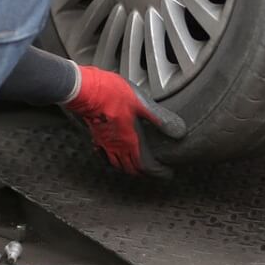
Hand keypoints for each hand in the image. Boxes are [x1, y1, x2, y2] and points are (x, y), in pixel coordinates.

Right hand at [64, 67, 186, 177]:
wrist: (86, 90)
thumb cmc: (111, 95)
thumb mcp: (142, 104)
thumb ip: (160, 118)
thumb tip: (179, 132)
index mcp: (131, 141)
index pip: (146, 166)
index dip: (158, 173)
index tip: (167, 174)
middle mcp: (117, 146)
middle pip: (131, 168)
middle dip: (144, 172)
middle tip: (154, 171)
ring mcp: (105, 142)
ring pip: (117, 163)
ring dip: (128, 167)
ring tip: (136, 165)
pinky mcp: (96, 135)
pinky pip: (104, 154)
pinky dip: (111, 158)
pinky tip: (112, 152)